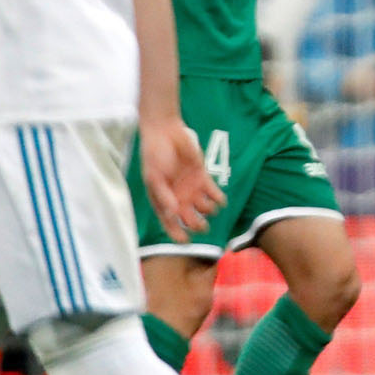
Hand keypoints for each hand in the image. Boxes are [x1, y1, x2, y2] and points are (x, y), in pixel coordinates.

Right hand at [139, 118, 222, 244]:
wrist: (165, 133)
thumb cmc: (154, 156)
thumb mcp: (154, 177)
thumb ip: (163, 195)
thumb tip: (172, 213)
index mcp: (164, 201)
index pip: (170, 223)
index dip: (177, 234)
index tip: (185, 241)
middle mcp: (178, 198)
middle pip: (190, 219)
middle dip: (197, 225)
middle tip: (201, 225)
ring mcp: (191, 189)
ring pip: (204, 209)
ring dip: (208, 211)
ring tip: (208, 208)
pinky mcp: (202, 178)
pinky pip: (214, 193)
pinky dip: (218, 199)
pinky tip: (220, 201)